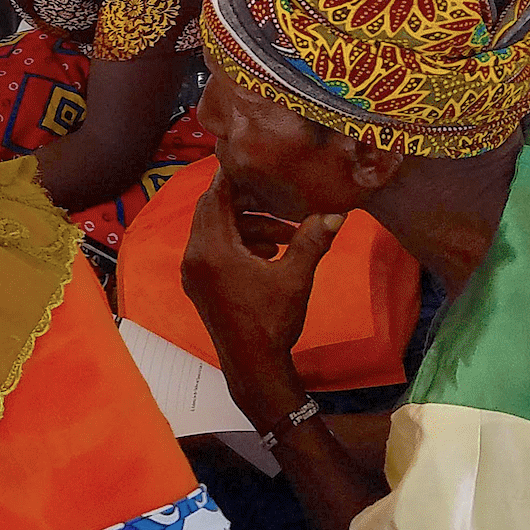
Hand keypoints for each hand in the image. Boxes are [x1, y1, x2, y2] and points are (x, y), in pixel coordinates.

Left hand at [180, 169, 342, 373]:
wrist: (255, 367)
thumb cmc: (273, 322)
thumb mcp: (295, 277)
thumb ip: (312, 241)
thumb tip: (336, 213)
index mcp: (211, 250)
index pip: (216, 197)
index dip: (234, 177)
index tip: (255, 162)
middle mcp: (194, 256)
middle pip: (213, 211)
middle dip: (246, 202)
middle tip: (276, 196)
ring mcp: (193, 272)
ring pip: (216, 231)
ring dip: (248, 226)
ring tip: (287, 236)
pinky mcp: (199, 285)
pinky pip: (214, 250)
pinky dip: (239, 244)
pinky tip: (270, 253)